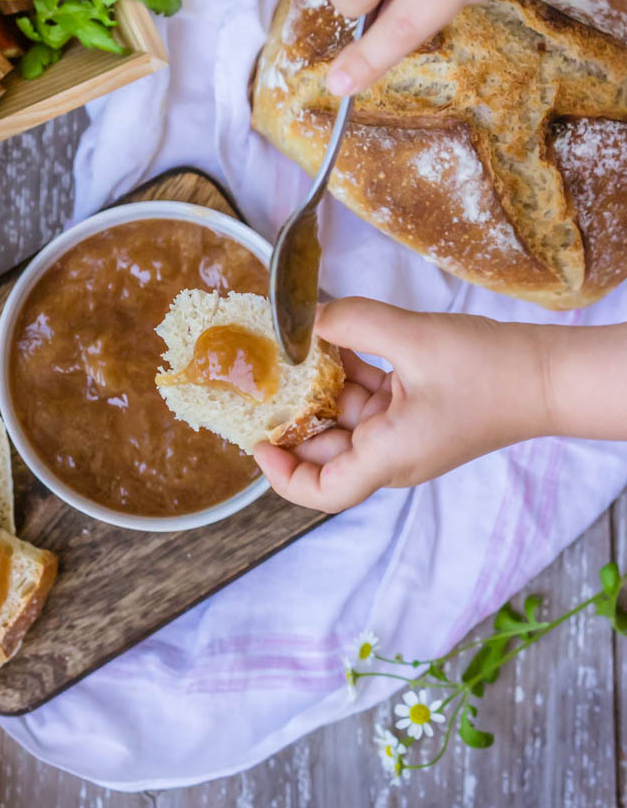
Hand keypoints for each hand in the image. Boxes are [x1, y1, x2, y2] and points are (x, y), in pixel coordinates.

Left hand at [254, 298, 553, 511]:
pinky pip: (368, 399)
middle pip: (324, 448)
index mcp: (389, 456)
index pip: (322, 490)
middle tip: (267, 376)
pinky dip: (349, 372)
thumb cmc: (491, 370)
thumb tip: (310, 317)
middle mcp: (391, 454)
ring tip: (297, 346)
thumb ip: (356, 325)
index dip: (282, 474)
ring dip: (321, 384)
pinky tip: (336, 338)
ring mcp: (403, 435)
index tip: (259, 441)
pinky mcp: (415, 414)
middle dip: (295, 414)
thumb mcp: (414, 339)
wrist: (548, 375)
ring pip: (344, 417)